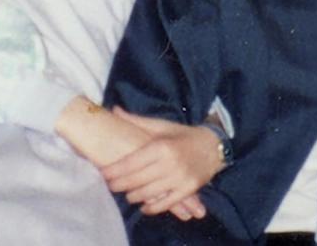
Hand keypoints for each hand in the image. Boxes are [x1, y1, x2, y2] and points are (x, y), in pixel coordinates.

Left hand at [101, 107, 224, 217]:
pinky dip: (152, 207)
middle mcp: (170, 163)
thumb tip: (114, 110)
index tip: (103, 174)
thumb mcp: (161, 126)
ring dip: (133, 196)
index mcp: (161, 146)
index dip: (114, 171)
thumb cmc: (182, 135)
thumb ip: (137, 121)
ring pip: (148, 194)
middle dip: (120, 185)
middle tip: (111, 186)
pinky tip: (144, 205)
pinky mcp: (188, 190)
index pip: (131, 163)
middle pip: (136, 181)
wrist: (213, 146)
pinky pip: (165, 204)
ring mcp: (180, 178)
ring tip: (127, 194)